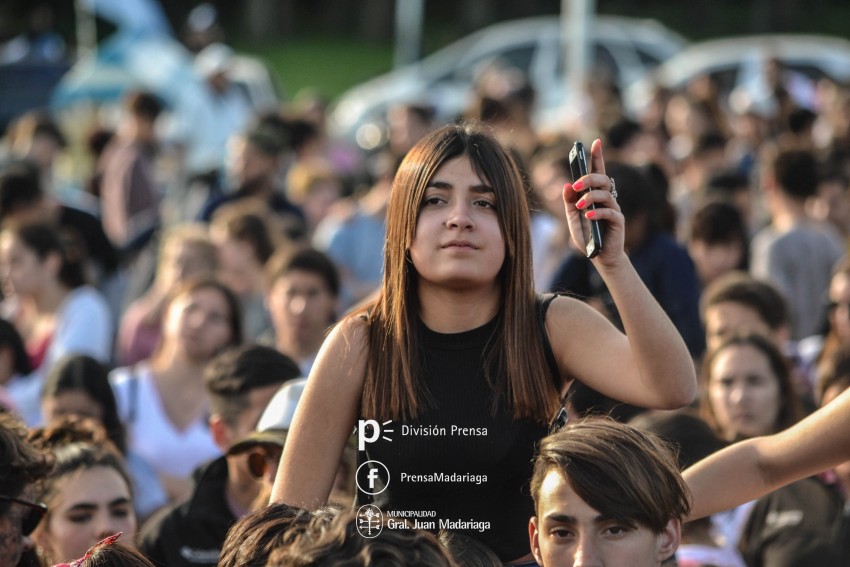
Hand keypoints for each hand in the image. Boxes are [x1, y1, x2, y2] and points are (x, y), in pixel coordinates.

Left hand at [562, 139, 626, 268]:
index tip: (595, 141)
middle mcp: (607, 198)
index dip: (597, 156)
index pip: (598, 171)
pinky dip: (598, 212)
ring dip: (590, 197)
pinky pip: (610, 212)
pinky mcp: (618, 221)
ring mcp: (614, 208)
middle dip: (589, 178)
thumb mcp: (573, 218)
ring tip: (579, 206)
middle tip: (576, 184)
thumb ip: (569, 202)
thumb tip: (567, 184)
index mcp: (596, 195)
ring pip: (606, 194)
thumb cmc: (587, 236)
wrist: (598, 257)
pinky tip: (588, 216)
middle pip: (602, 179)